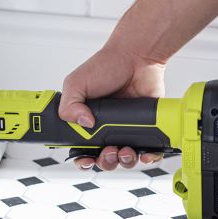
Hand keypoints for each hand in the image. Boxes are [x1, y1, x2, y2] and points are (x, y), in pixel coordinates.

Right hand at [59, 44, 166, 170]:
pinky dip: (148, 158)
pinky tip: (145, 153)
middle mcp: (106, 129)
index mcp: (86, 122)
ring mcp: (127, 130)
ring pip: (125, 160)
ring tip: (125, 149)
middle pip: (104, 160)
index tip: (86, 159)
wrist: (137, 57)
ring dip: (125, 161)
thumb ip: (68, 106)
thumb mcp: (76, 83)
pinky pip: (149, 153)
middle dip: (105, 161)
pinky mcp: (147, 129)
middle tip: (108, 150)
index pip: (81, 150)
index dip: (83, 159)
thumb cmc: (107, 66)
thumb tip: (83, 124)